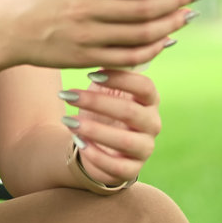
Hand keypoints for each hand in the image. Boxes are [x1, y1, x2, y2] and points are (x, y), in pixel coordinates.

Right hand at [0, 0, 202, 70]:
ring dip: (170, 25)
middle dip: (177, 1)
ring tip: (188, 14)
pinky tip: (165, 40)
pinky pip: (128, 57)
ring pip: (140, 35)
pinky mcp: (85, 58)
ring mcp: (86, 37)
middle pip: (144, 10)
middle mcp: (85, 10)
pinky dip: (152, 50)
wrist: (6, 30)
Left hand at [61, 68, 160, 186]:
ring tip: (69, 121)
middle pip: (130, 112)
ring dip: (94, 130)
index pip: (145, 86)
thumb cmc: (101, 111)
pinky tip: (79, 143)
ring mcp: (145, 148)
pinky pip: (118, 166)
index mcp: (149, 100)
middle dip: (97, 103)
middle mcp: (152, 124)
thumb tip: (101, 53)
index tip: (91, 74)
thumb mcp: (104, 90)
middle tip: (69, 96)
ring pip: (125, 141)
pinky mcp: (132, 169)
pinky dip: (97, 155)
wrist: (96, 145)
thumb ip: (108, 73)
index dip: (120, 79)